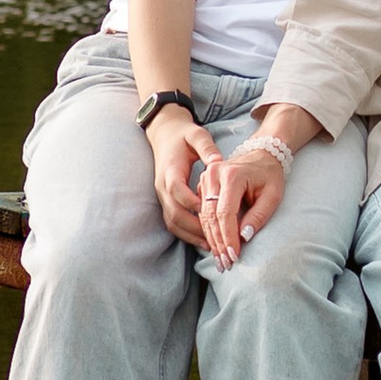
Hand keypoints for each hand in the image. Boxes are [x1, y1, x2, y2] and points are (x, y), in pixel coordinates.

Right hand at [148, 115, 216, 246]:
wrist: (165, 134)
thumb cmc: (184, 134)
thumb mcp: (197, 134)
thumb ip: (207, 147)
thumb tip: (218, 161)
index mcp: (171, 170)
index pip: (178, 191)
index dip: (193, 203)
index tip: (214, 212)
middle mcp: (162, 187)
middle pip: (175, 213)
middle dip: (195, 228)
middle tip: (217, 239)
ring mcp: (162, 196)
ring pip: (173, 223)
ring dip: (191, 235)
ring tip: (212, 246)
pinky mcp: (166, 202)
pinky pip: (173, 223)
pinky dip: (187, 234)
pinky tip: (204, 240)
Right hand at [199, 141, 288, 269]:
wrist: (261, 154)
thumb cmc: (269, 175)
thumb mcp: (272, 195)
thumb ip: (259, 216)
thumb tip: (244, 237)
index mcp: (232, 175)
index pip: (225, 213)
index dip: (228, 237)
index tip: (234, 256)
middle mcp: (213, 175)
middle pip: (211, 216)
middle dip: (219, 243)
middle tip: (225, 264)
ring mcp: (205, 179)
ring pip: (204, 216)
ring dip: (212, 240)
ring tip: (220, 260)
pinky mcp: (202, 185)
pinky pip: (203, 212)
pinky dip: (209, 231)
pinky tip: (216, 246)